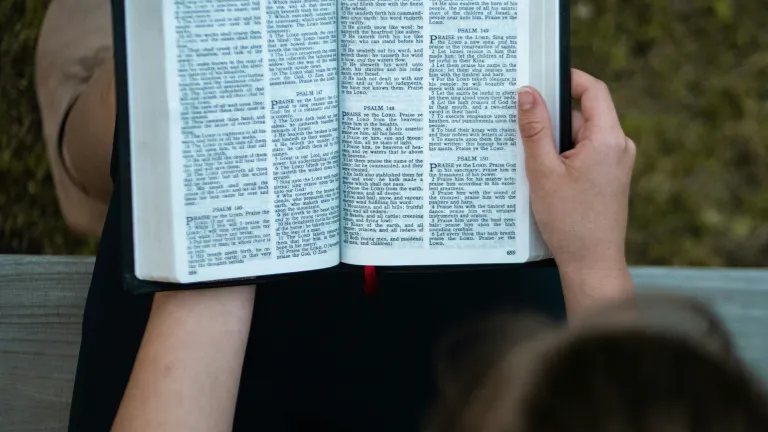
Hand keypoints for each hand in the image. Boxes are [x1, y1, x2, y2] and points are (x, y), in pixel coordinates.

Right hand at [517, 69, 635, 315]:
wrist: (592, 264)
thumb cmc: (570, 223)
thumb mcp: (543, 172)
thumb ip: (535, 129)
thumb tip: (526, 93)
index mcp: (608, 139)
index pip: (593, 90)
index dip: (568, 79)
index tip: (541, 78)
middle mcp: (619, 147)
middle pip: (583, 115)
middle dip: (552, 118)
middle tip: (521, 126)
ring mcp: (616, 163)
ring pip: (580, 137)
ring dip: (554, 142)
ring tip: (529, 162)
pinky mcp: (609, 178)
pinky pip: (584, 154)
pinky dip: (562, 157)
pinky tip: (542, 176)